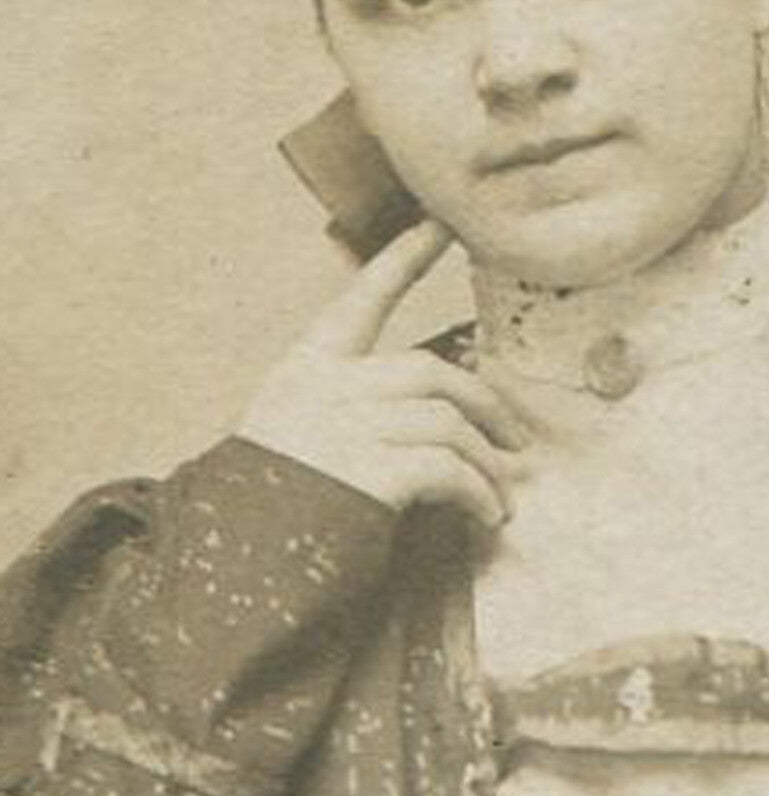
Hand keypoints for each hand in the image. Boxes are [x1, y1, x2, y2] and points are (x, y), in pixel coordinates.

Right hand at [239, 219, 527, 527]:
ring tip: (500, 496)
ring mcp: (345, 428)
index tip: (439, 225)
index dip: (404, 258)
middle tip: (515, 440)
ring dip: (486, 462)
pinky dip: (478, 493)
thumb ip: (348, 412)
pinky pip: (449, 470)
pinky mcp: (368, 473)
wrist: (226, 570)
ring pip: (447, 421)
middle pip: (430, 371)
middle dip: (484, 404)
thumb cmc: (266, 511)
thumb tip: (433, 418)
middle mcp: (325, 389)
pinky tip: (487, 516)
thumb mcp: (292, 440)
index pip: (362, 297)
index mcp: (305, 371)